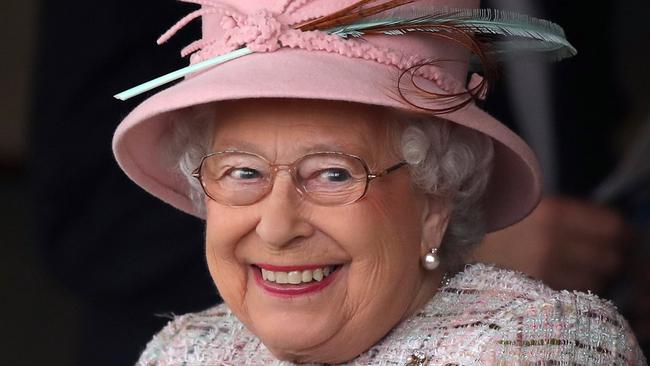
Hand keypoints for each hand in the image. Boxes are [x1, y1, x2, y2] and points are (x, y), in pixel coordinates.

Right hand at [472, 196, 631, 292]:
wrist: (444, 244)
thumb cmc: (484, 220)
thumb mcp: (524, 203)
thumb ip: (563, 212)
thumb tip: (602, 225)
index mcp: (553, 213)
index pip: (613, 227)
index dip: (618, 231)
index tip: (614, 233)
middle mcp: (554, 243)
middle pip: (611, 257)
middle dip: (607, 254)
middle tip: (595, 251)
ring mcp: (544, 272)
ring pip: (595, 279)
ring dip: (590, 273)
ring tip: (572, 266)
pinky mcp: (534, 292)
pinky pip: (571, 294)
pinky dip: (572, 288)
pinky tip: (555, 278)